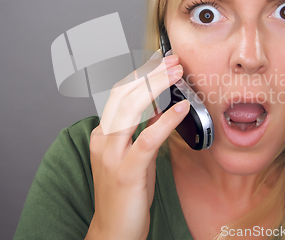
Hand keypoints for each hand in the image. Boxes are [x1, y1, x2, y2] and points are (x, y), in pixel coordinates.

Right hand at [85, 52, 189, 239]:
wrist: (114, 230)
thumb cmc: (127, 193)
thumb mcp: (135, 155)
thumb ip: (142, 130)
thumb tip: (159, 107)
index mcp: (103, 134)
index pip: (119, 94)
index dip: (141, 74)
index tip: (161, 62)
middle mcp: (103, 139)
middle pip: (123, 94)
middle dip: (150, 73)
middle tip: (173, 61)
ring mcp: (111, 155)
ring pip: (130, 109)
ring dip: (156, 87)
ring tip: (178, 74)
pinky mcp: (126, 171)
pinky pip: (147, 139)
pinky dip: (166, 121)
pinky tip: (181, 109)